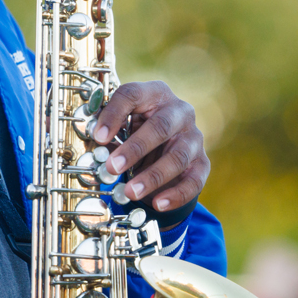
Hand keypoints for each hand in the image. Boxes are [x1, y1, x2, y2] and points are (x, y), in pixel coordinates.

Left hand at [93, 80, 208, 212]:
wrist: (165, 149)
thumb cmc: (138, 131)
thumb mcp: (121, 127)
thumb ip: (108, 136)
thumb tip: (95, 153)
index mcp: (154, 94)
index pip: (133, 94)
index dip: (114, 114)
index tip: (98, 137)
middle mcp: (179, 112)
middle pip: (160, 126)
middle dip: (135, 149)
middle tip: (113, 167)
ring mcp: (193, 137)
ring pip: (177, 156)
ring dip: (152, 177)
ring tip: (130, 191)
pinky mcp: (202, 162)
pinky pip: (193, 180)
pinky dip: (176, 195)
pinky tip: (158, 203)